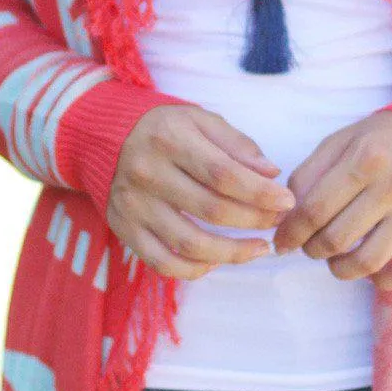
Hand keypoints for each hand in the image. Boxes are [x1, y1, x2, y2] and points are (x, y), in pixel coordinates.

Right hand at [109, 105, 295, 279]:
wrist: (105, 137)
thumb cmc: (164, 128)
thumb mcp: (200, 120)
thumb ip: (237, 144)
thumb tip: (271, 173)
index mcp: (170, 140)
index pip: (223, 174)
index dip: (260, 192)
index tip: (286, 201)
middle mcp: (147, 173)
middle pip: (212, 210)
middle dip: (254, 221)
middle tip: (277, 222)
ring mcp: (133, 205)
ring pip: (190, 244)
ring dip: (233, 253)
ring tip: (259, 249)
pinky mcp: (123, 229)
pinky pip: (162, 263)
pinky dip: (194, 270)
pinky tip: (216, 262)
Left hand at [273, 113, 391, 290]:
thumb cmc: (388, 138)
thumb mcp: (345, 139)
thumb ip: (312, 171)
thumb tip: (286, 212)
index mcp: (365, 158)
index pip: (314, 210)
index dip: (291, 233)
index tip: (283, 242)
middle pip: (336, 239)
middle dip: (312, 250)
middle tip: (311, 247)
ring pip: (367, 262)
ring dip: (340, 269)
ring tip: (336, 261)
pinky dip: (379, 280)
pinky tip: (370, 270)